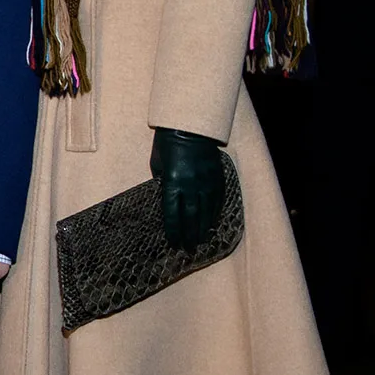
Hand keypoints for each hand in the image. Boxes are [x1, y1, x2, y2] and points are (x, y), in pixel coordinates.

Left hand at [150, 127, 224, 250]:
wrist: (189, 125)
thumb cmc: (167, 144)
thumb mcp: (157, 164)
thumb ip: (162, 183)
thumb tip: (165, 197)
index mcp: (172, 183)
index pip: (173, 214)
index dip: (174, 231)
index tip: (174, 243)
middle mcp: (190, 185)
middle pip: (191, 217)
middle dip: (189, 235)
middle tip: (190, 249)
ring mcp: (205, 181)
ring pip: (206, 210)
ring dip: (203, 227)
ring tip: (202, 240)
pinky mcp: (216, 175)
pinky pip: (217, 198)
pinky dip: (215, 212)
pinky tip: (213, 222)